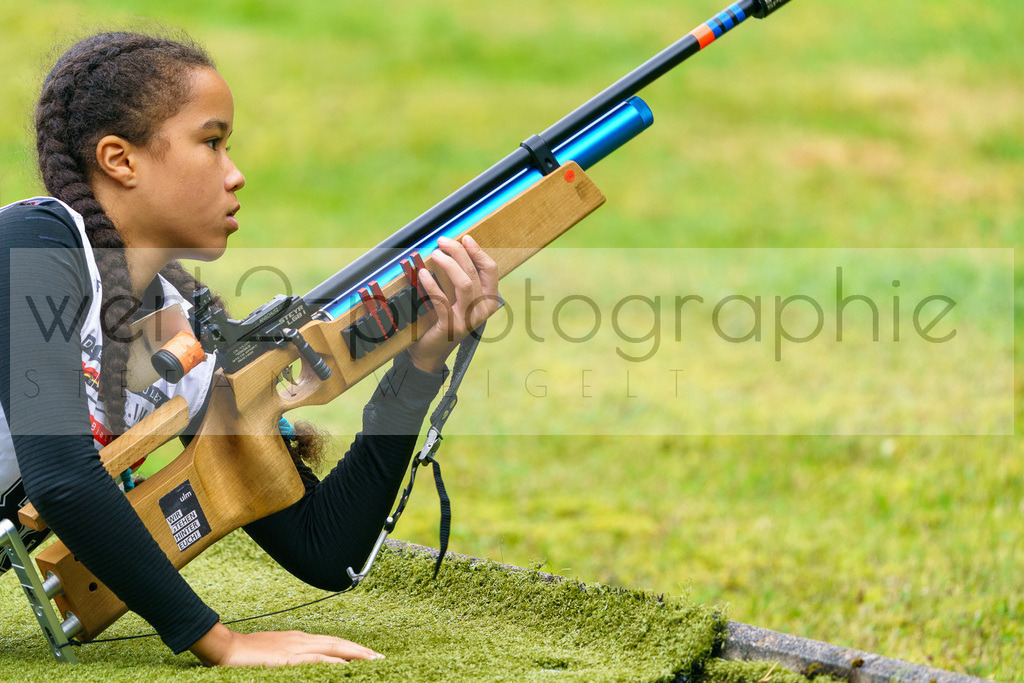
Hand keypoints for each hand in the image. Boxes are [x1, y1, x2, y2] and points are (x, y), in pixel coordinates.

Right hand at [190, 622, 381, 666]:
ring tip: (373, 661)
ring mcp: (296, 647)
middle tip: (380, 658)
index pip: (332, 643)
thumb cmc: (246, 653)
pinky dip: (334, 661)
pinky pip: (317, 658)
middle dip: (361, 651)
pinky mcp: (289, 657)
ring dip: (355, 654)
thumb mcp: (274, 655)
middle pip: (338, 643)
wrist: (225, 647)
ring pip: (333, 648)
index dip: (351, 648)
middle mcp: (301, 639)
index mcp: (298, 639)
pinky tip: (347, 665)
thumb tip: (308, 665)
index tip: (367, 654)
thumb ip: (292, 658)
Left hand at [407, 234, 500, 373]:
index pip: (490, 269)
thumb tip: (455, 248)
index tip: (465, 238)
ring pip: (464, 283)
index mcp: (490, 300)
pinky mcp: (451, 327)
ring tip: (435, 254)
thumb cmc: (444, 318)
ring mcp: (469, 320)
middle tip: (442, 241)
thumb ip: (462, 277)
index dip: (478, 251)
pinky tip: (422, 274)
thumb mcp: (458, 298)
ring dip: (449, 264)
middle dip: (458, 252)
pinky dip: (431, 284)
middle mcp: (483, 310)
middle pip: (475, 272)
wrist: (430, 351)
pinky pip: (442, 300)